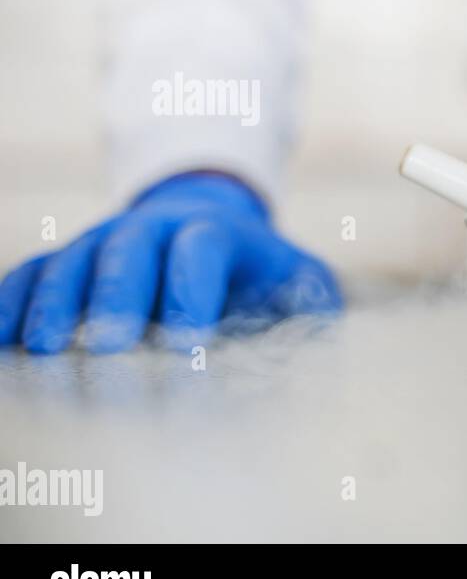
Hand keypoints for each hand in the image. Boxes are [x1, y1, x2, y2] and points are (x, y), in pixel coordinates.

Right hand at [0, 172, 341, 353]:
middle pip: (128, 248)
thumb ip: (315, 307)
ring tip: (44, 350)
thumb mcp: (304, 283)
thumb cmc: (265, 276)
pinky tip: (1, 342)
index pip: (204, 248)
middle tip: (112, 346)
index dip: (194, 288)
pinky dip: (10, 302)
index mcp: (218, 232)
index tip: (189, 342)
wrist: (211, 227)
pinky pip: (30, 274)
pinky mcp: (67, 261)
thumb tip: (321, 345)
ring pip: (70, 259)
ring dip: (56, 302)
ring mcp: (102, 240)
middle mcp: (152, 228)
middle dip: (118, 295)